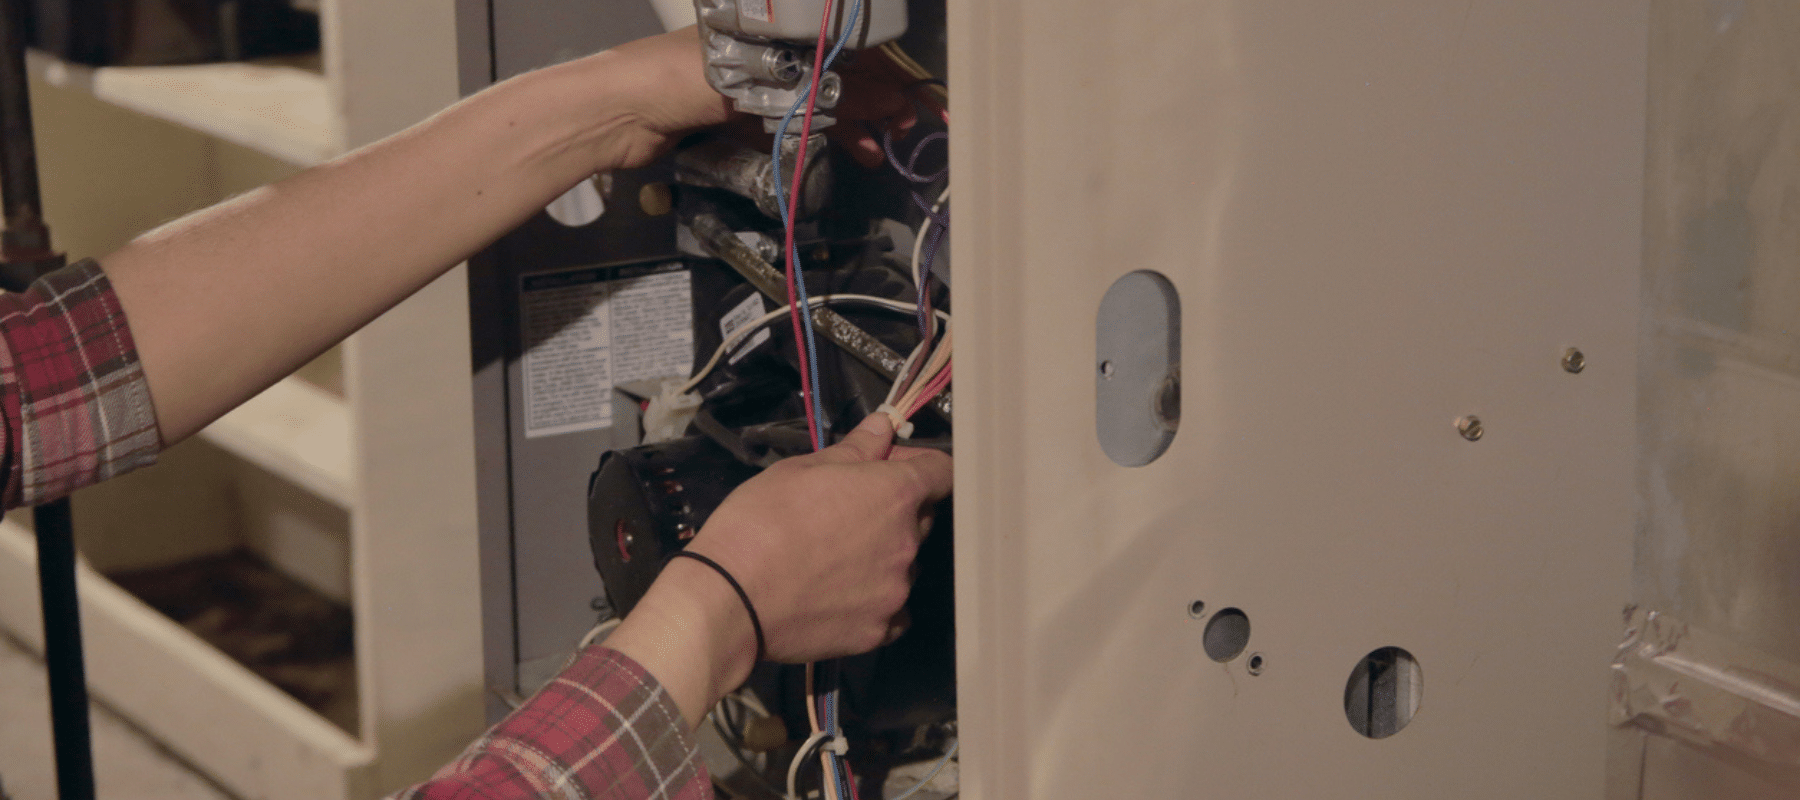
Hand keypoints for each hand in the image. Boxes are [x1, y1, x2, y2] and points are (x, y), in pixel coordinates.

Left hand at [599, 28, 929, 170]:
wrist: (616, 112)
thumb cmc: (678, 77)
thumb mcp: (763, 82)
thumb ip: (828, 93)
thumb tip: (889, 101)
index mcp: (776, 26)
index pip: (847, 47)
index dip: (887, 75)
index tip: (917, 103)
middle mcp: (770, 49)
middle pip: (838, 74)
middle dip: (877, 103)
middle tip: (907, 132)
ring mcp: (754, 82)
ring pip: (819, 101)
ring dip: (853, 126)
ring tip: (878, 152)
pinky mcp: (740, 114)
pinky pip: (793, 122)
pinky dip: (819, 136)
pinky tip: (842, 151)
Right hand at [688, 413, 951, 661]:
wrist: (729, 599)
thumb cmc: (759, 525)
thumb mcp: (799, 469)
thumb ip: (853, 450)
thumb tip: (882, 427)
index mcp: (894, 495)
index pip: (942, 472)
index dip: (919, 464)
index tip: (890, 466)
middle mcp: (906, 544)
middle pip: (922, 519)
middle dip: (895, 510)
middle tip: (846, 510)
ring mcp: (895, 592)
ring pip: (903, 565)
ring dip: (882, 555)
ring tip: (831, 557)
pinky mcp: (877, 631)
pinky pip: (892, 611)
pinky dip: (874, 599)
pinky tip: (838, 593)